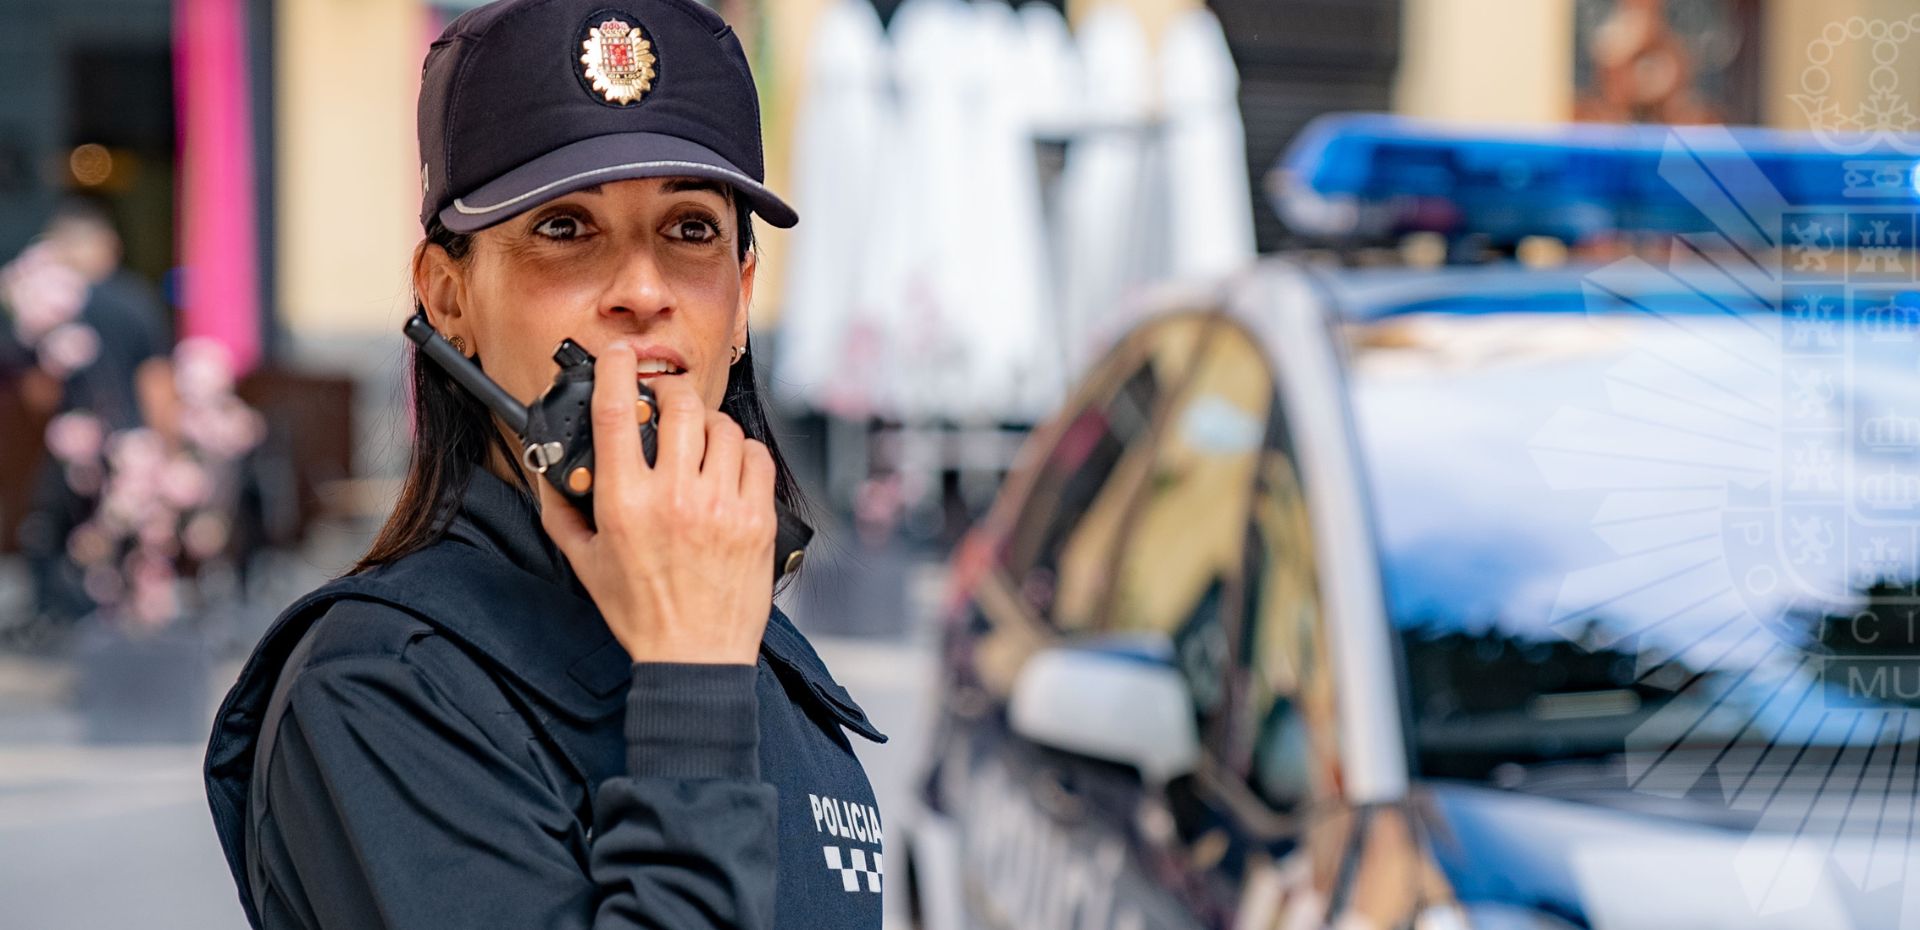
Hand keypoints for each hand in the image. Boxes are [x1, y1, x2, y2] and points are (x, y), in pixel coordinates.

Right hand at [536, 344, 776, 664]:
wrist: (695, 656)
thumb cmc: (640, 613)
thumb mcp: (584, 562)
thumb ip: (561, 510)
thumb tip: (549, 470)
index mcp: (626, 503)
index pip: (616, 412)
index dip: (615, 370)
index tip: (618, 356)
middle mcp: (675, 498)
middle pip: (679, 407)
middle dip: (670, 394)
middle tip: (665, 404)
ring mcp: (721, 506)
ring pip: (722, 428)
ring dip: (707, 426)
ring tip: (698, 443)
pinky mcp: (757, 519)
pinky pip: (756, 457)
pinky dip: (741, 453)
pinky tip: (728, 468)